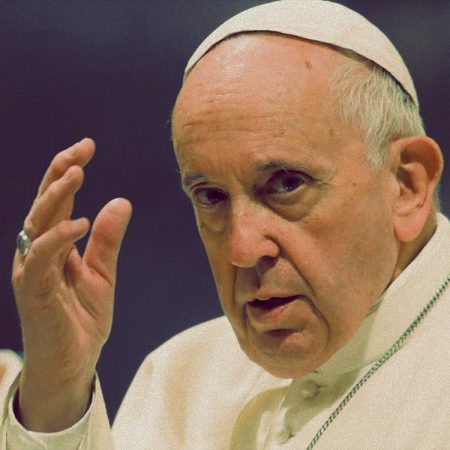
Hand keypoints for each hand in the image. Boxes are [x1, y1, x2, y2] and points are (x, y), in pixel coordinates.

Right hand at [11, 138, 131, 431]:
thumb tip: (120, 201)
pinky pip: (44, 258)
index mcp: (53, 246)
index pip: (58, 200)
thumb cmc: (81, 319)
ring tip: (77, 173)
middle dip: (59, 173)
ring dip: (56, 197)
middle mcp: (37, 253)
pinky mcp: (35, 291)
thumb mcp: (102, 273)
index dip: (68, 171)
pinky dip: (59, 238)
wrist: (74, 363)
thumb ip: (107, 240)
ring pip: (38, 224)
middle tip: (79, 149)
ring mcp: (33, 271)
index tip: (87, 146)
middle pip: (44, 204)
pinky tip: (79, 222)